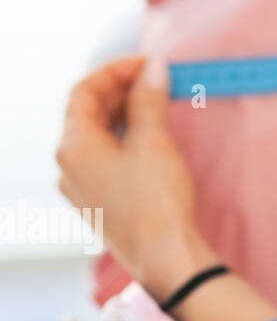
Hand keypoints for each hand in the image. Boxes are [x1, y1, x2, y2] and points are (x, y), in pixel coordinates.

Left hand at [55, 54, 212, 299]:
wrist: (163, 256)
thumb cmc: (156, 200)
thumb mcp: (153, 143)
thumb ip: (148, 101)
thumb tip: (152, 70)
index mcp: (73, 147)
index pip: (83, 91)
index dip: (114, 70)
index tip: (148, 63)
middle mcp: (68, 165)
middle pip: (86, 112)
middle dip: (119, 90)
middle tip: (155, 79)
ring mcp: (81, 186)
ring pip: (95, 135)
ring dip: (122, 113)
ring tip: (156, 103)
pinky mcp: (98, 201)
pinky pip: (103, 157)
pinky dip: (123, 137)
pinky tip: (148, 137)